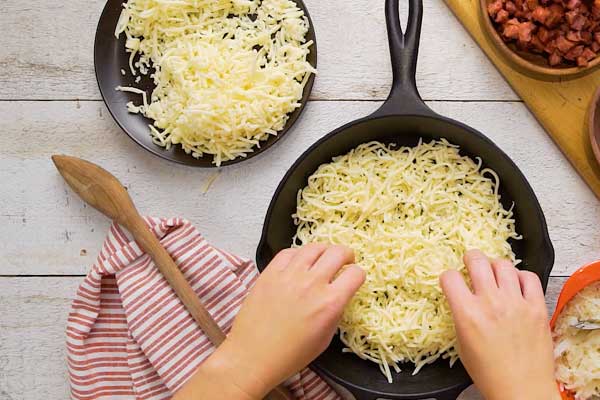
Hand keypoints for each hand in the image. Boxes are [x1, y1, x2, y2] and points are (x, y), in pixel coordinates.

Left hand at [174, 244, 364, 399]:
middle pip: (338, 252)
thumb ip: (335, 311)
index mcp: (330, 303)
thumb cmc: (290, 355)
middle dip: (346, 255)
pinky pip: (289, 252)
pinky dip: (298, 254)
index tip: (354, 278)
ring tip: (323, 257)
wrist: (253, 356)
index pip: (355, 274)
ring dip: (324, 250)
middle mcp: (312, 283)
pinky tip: (299, 262)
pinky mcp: (270, 272)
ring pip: (314, 247)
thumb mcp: (325, 338)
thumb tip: (339, 294)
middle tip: (345, 260)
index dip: (358, 274)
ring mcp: (289, 275)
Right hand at [440, 250, 559, 399]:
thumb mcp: (462, 343)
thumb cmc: (489, 373)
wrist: (522, 390)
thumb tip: (461, 297)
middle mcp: (491, 303)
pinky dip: (520, 276)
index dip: (447, 277)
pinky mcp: (537, 307)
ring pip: (503, 264)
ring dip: (494, 266)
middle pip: (476, 260)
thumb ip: (460, 315)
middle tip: (471, 264)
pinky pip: (529, 277)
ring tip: (494, 274)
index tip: (451, 281)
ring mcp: (516, 303)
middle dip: (470, 259)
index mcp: (467, 314)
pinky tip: (515, 284)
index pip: (449, 277)